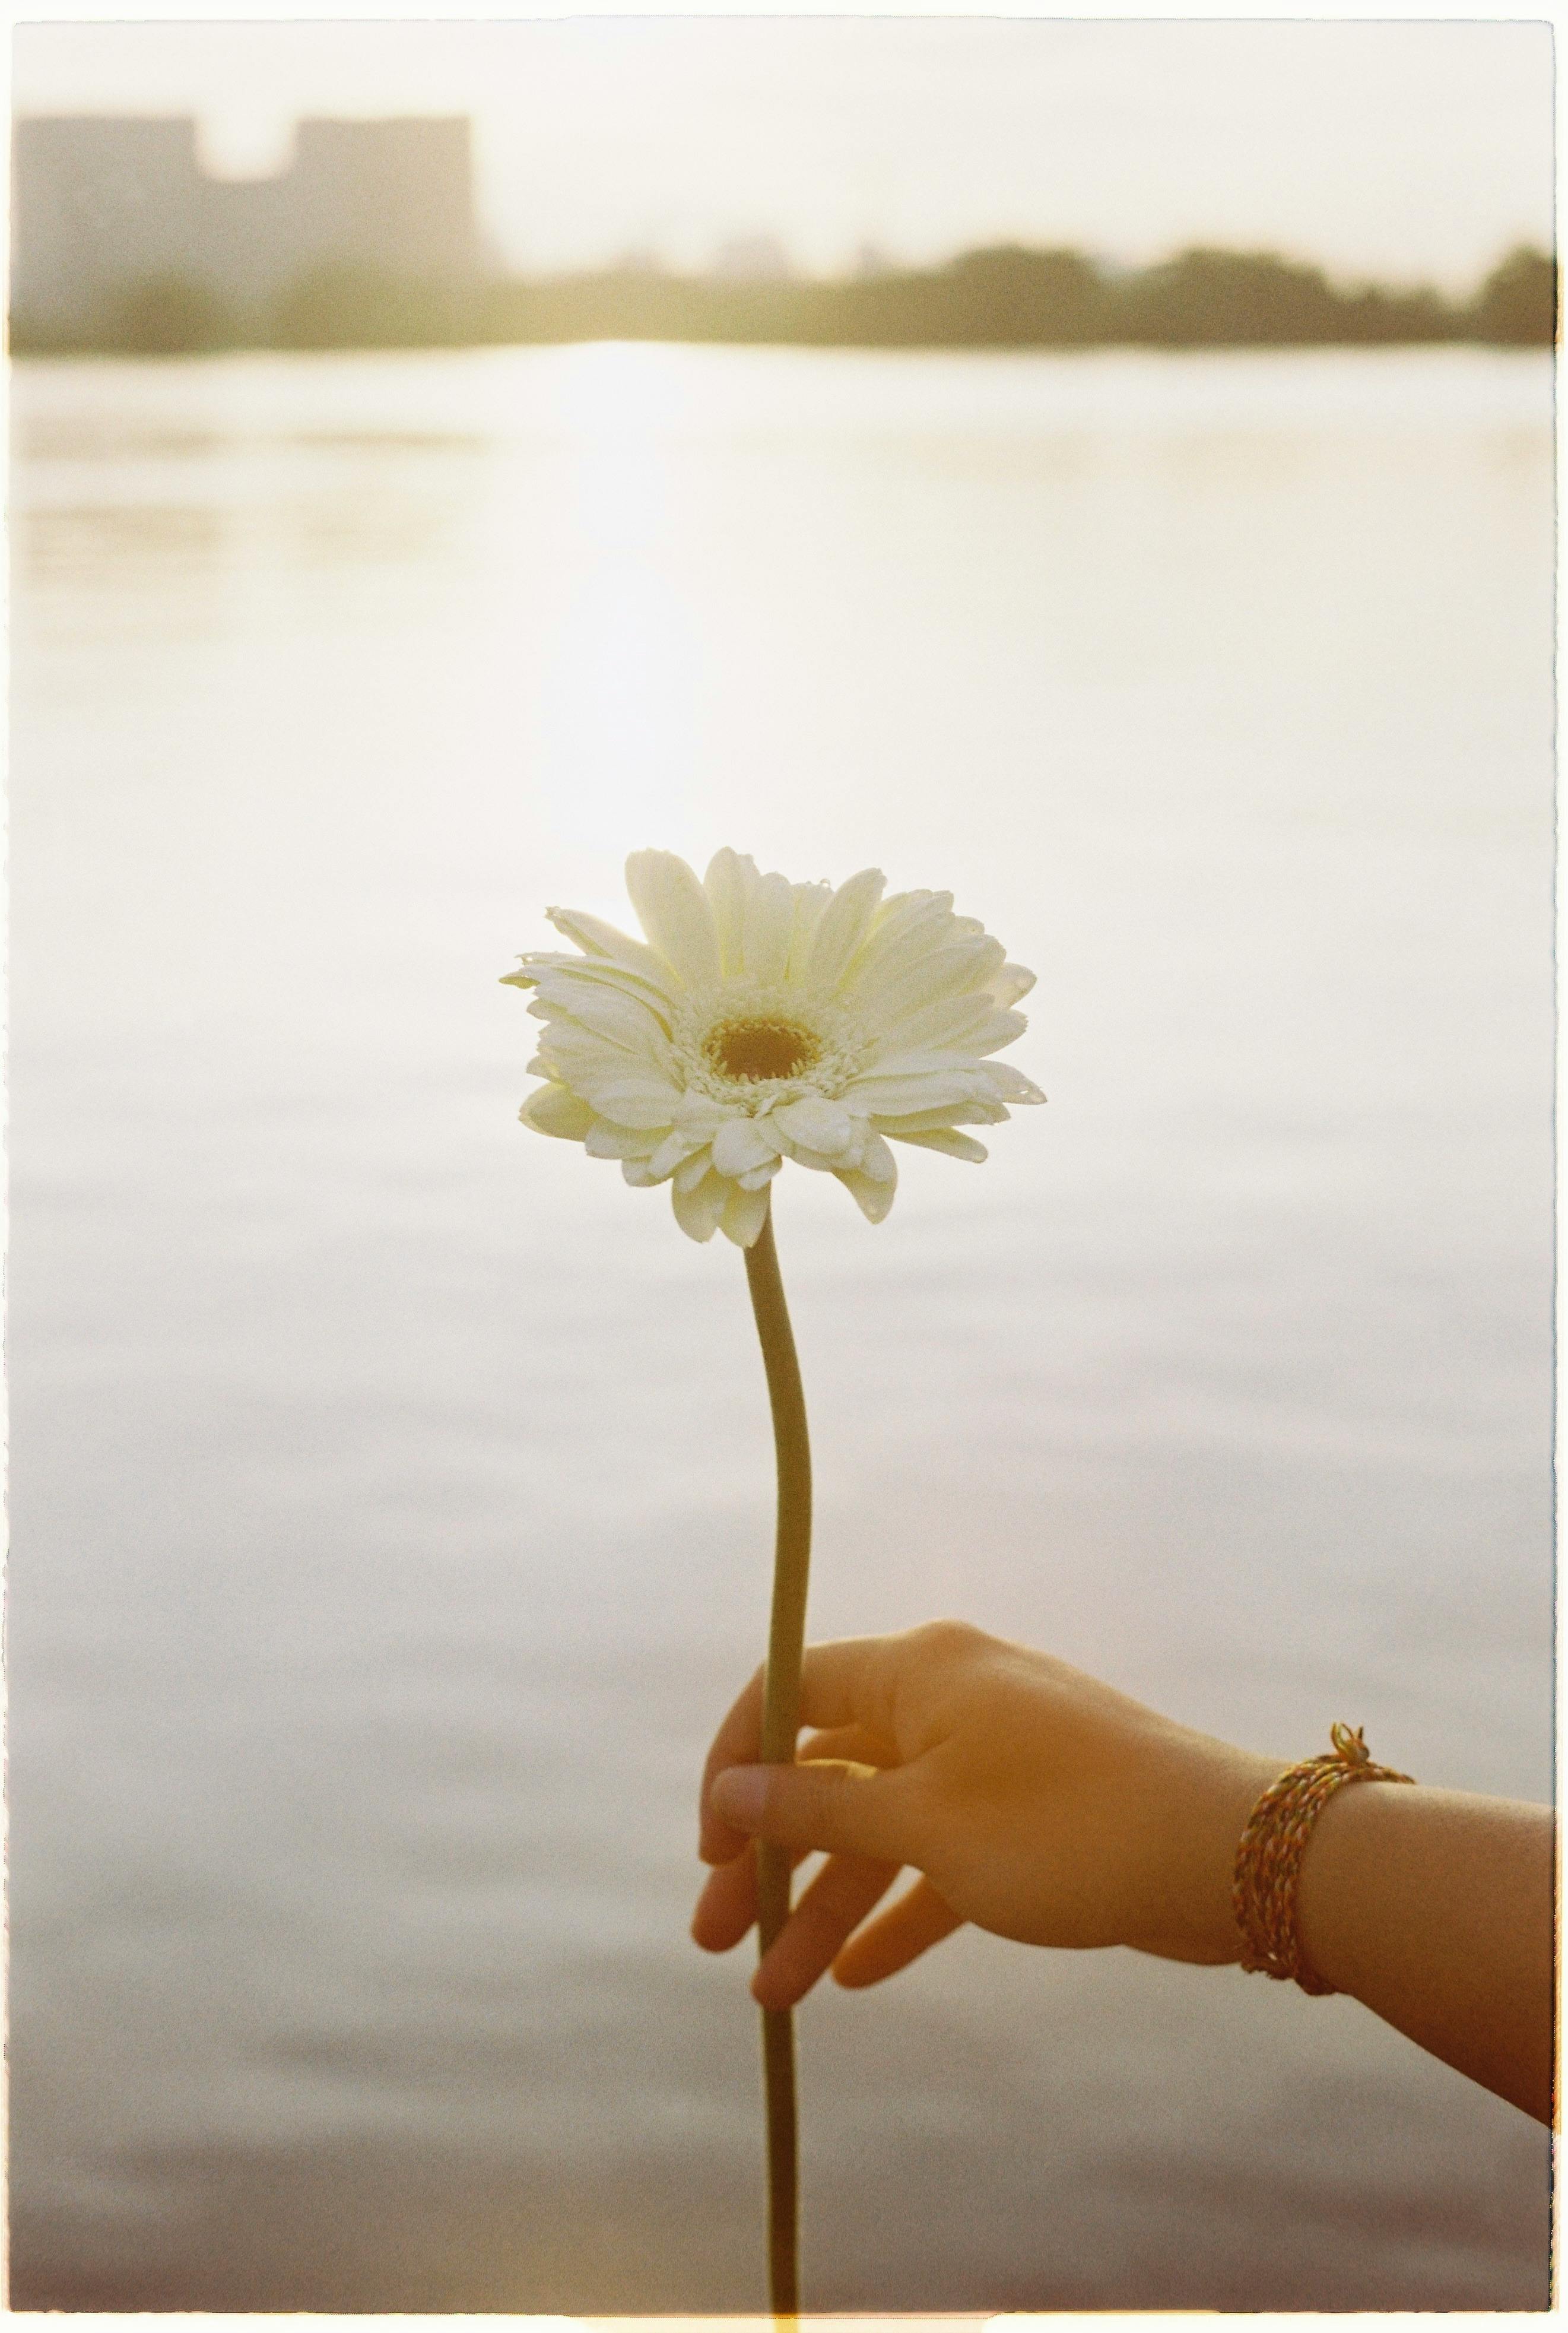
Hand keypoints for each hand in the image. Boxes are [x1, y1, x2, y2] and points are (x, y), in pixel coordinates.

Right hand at [693, 1620, 1278, 2012]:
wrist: (1222, 1855)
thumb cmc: (1061, 1826)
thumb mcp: (922, 1823)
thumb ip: (818, 1808)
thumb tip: (733, 1788)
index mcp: (917, 1670)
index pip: (792, 1689)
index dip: (736, 1761)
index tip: (707, 1844)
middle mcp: (948, 1699)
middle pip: (829, 1772)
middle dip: (770, 1859)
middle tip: (714, 1942)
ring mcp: (992, 1758)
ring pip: (883, 1827)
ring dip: (828, 1905)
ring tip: (776, 1996)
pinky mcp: (1030, 1818)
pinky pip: (941, 1859)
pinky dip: (901, 1913)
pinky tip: (857, 1978)